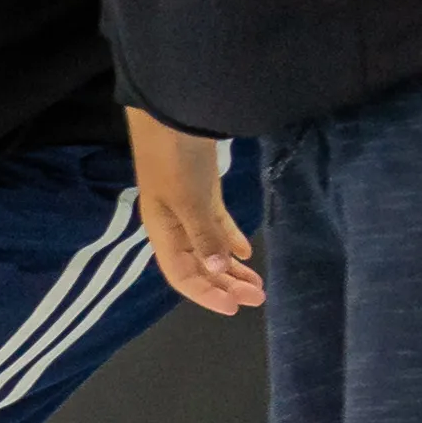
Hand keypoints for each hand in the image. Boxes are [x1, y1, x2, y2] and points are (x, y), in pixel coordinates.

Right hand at [128, 110, 260, 314]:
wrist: (171, 115)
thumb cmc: (176, 159)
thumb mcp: (190, 199)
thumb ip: (204, 234)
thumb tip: (218, 268)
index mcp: (163, 232)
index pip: (182, 275)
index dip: (206, 295)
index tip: (235, 308)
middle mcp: (173, 227)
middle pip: (198, 265)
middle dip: (225, 284)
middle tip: (257, 298)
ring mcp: (187, 209)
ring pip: (209, 248)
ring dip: (230, 267)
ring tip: (256, 282)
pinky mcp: (200, 194)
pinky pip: (215, 226)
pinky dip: (230, 240)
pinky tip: (246, 252)